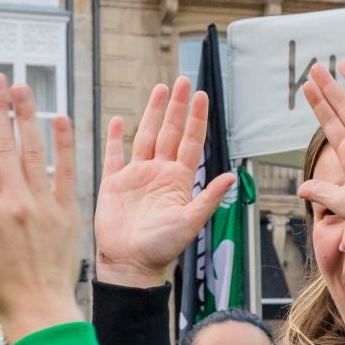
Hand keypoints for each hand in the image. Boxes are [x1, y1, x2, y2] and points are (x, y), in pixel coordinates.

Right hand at [0, 75, 81, 344]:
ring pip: (32, 150)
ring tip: (22, 89)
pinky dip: (64, 144)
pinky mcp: (66, 213)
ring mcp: (42, 205)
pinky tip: (60, 119)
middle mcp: (12, 201)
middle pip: (3, 144)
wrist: (38, 308)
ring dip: (27, 116)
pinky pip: (66, 171)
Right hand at [93, 78, 237, 288]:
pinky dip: (115, 137)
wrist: (130, 265)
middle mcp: (158, 173)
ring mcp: (136, 176)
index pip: (190, 141)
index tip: (201, 95)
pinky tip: (118, 120)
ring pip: (145, 136)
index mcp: (178, 180)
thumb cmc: (161, 249)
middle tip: (182, 80)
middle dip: (176, 106)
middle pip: (169, 131)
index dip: (196, 118)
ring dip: (151, 112)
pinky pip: (113, 154)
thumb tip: (231, 177)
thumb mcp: (189, 222)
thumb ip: (208, 198)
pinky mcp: (113, 183)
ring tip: (159, 88)